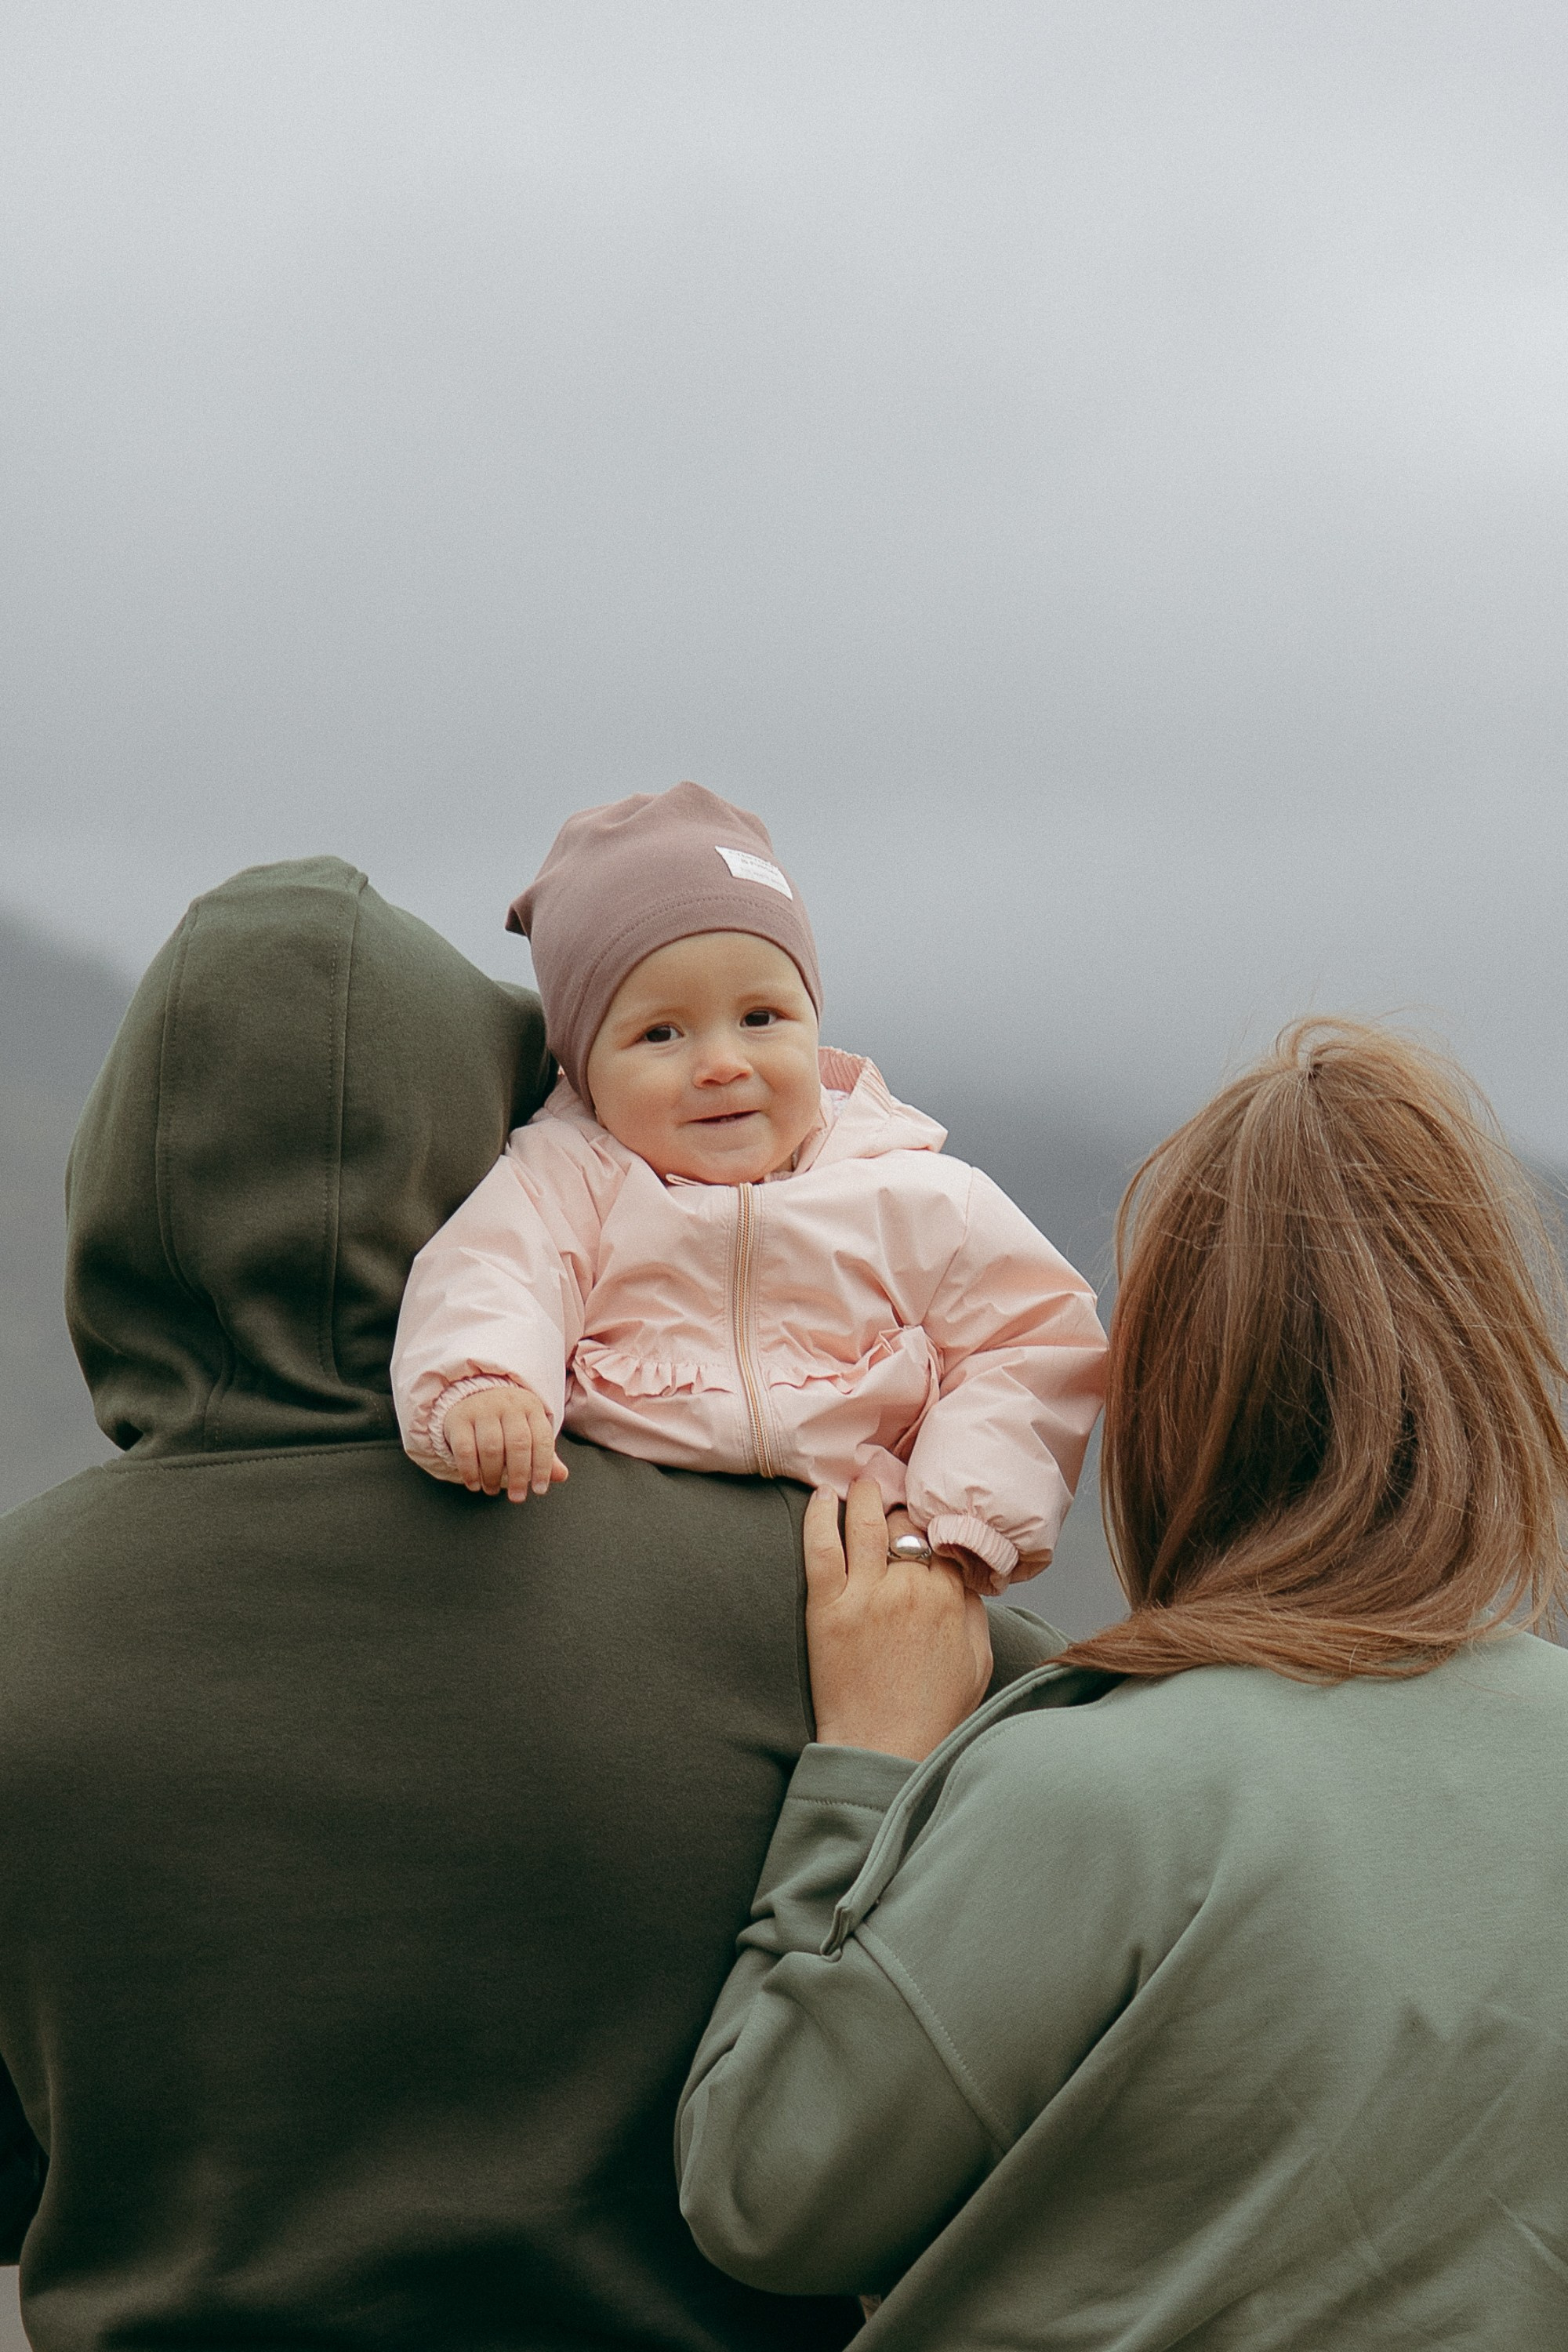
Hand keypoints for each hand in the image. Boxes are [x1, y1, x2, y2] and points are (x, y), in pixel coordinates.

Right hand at [442, 1386, 568, 1503]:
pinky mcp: (459, 1419)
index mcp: (531, 1407)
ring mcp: (482, 1410)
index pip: (541, 1439)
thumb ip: (545, 1455)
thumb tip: (562, 1475)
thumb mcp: (529, 1431)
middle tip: (517, 1497)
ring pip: (491, 1447)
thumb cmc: (506, 1421)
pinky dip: (470, 1471)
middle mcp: (508, 1405)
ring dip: (493, 1475)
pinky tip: (475, 1484)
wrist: (473, 1395)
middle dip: (518, 1475)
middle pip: (517, 1443)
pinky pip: (465, 1449)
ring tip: (492, 1489)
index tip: (539, 1490)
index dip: (543, 1467)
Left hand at [804, 1481, 991, 1760]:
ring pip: (865, 1521)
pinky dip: (820, 1514)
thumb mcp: (977, 1658)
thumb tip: (961, 1569)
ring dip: (864, 1491)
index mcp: (949, 1597)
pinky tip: (823, 1496)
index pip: (942, 1534)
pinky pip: (821, 1546)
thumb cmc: (934, 1712)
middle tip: (893, 1490)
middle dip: (901, 1504)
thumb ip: (972, 1608)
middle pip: (904, 1522)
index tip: (927, 1512)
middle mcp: (909, 1588)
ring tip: (862, 1479)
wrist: (885, 1752)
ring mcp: (865, 1596)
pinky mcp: (826, 1609)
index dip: (935, 1520)